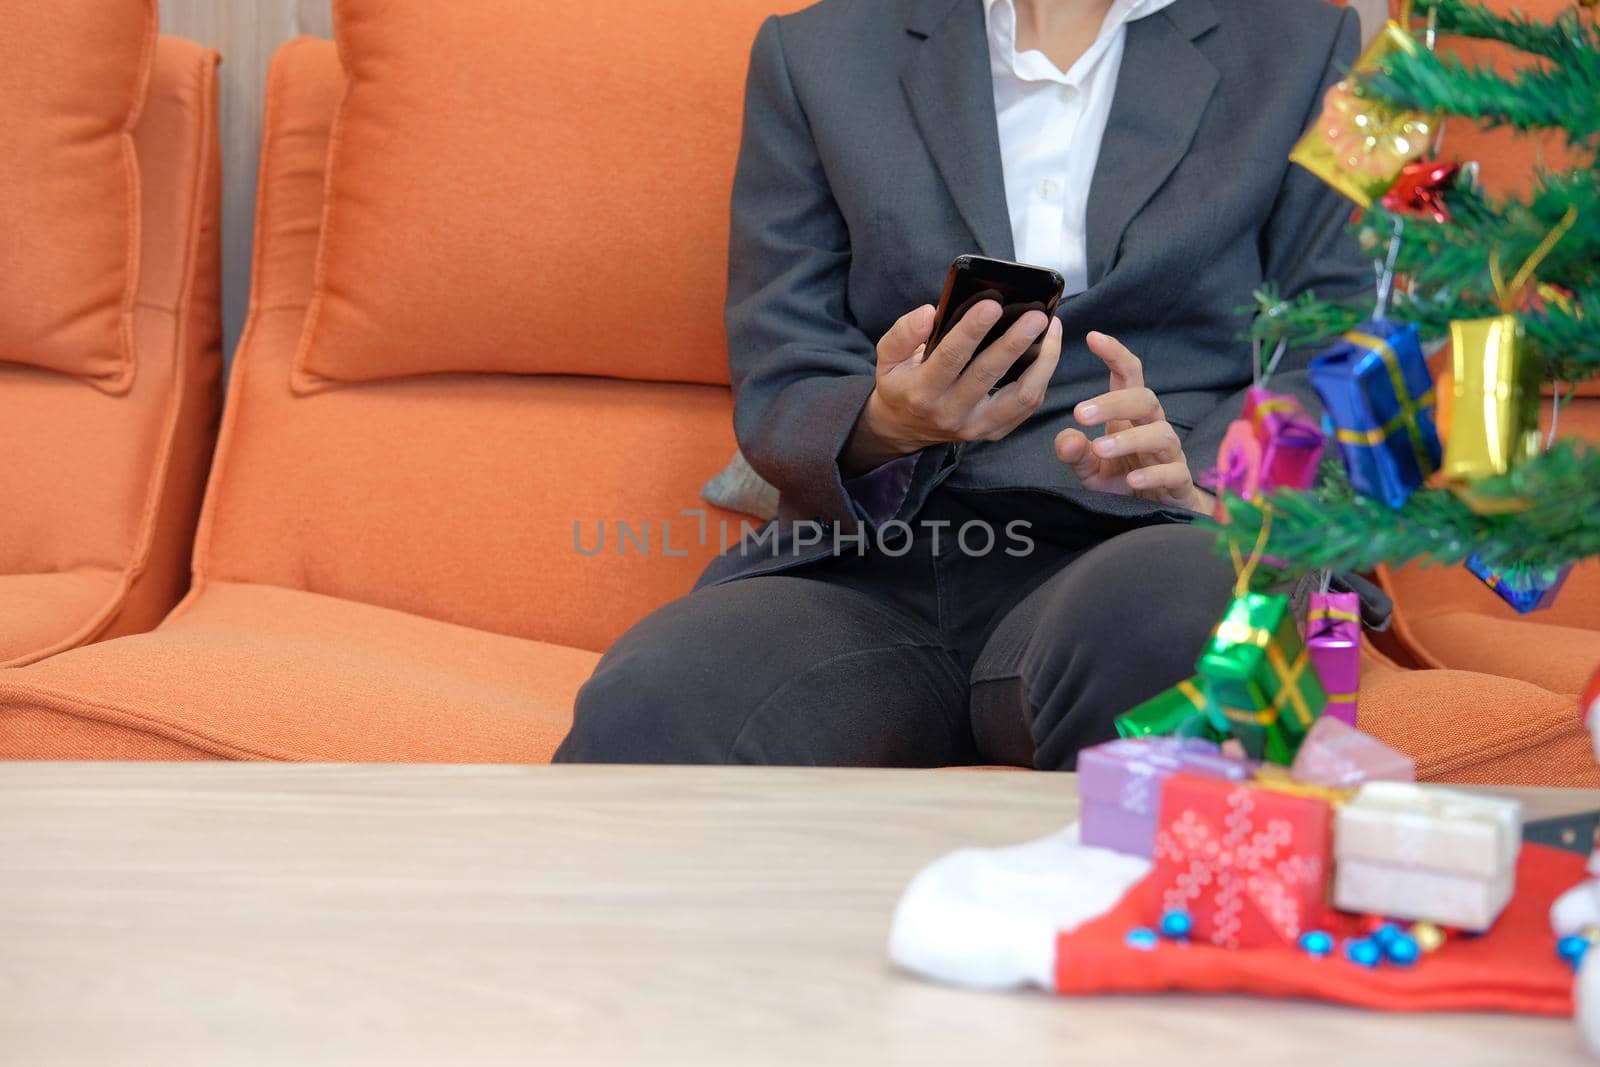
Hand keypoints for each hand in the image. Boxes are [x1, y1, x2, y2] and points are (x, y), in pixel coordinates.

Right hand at [843, 301, 1061, 472]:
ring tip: (1051, 329)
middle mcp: (949, 413)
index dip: (971, 330)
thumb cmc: (901, 384)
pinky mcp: (993, 431)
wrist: (904, 428)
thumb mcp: (887, 357)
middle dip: (1015, 342)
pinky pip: (1027, 406)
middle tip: (1036, 315)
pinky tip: (1048, 349)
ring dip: (1042, 362)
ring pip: (1020, 396)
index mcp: (921, 392)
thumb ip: (903, 332)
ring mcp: (975, 427)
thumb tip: (929, 313)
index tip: (991, 304)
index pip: (950, 358)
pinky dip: (1042, 376)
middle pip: (989, 375)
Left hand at [1053, 332, 1211, 511]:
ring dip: (1129, 439)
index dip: (1115, 354)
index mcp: (1130, 417)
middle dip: (1114, 403)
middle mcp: (1152, 428)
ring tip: (1101, 448)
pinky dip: (1153, 474)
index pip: (1128, 377)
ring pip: (1161, 434)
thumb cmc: (1121, 481)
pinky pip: (1173, 472)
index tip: (1092, 337)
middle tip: (1080, 413)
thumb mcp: (1089, 469)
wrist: (1153, 516)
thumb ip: (1074, 453)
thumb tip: (1066, 438)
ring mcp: (1168, 454)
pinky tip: (1131, 479)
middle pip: (1144, 400)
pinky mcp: (1179, 481)